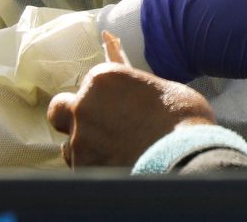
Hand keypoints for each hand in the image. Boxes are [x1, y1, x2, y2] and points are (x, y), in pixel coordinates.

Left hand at [47, 63, 214, 168]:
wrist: (186, 158)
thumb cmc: (183, 120)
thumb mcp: (164, 91)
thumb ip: (139, 91)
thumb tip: (139, 98)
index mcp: (104, 78)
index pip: (90, 83)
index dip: (105, 96)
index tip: (119, 105)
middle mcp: (84, 105)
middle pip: (59, 109)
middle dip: (72, 117)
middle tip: (95, 126)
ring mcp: (79, 139)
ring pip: (69, 144)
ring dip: (87, 147)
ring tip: (117, 155)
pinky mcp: (81, 168)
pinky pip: (80, 168)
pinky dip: (95, 169)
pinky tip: (118, 169)